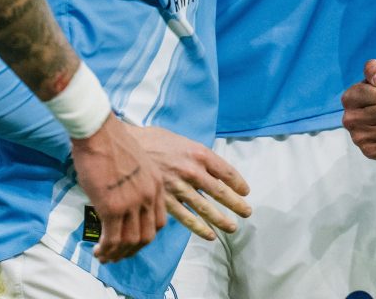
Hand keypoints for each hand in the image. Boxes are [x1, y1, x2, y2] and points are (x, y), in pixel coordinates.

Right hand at [70, 113, 165, 262]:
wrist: (99, 132)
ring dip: (117, 254)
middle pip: (147, 236)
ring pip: (130, 242)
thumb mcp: (136, 164)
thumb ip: (137, 184)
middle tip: (117, 255)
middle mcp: (148, 195)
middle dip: (132, 251)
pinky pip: (112, 239)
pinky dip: (105, 250)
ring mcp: (132, 202)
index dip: (145, 236)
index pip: (159, 222)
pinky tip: (97, 250)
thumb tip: (126, 202)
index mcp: (156, 184)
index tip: (132, 241)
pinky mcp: (112, 207)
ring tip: (103, 255)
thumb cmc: (112, 143)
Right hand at [123, 124, 250, 241]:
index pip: (225, 171)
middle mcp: (192, 170)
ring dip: (221, 219)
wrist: (127, 146)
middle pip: (220, 191)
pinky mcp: (165, 200)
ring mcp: (178, 187)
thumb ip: (197, 154)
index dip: (238, 183)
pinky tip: (210, 235)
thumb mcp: (181, 141)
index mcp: (199, 153)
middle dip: (235, 203)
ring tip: (232, 227)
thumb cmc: (154, 140)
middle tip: (247, 212)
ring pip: (205, 207)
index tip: (245, 191)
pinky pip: (186, 217)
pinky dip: (199, 227)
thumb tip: (209, 166)